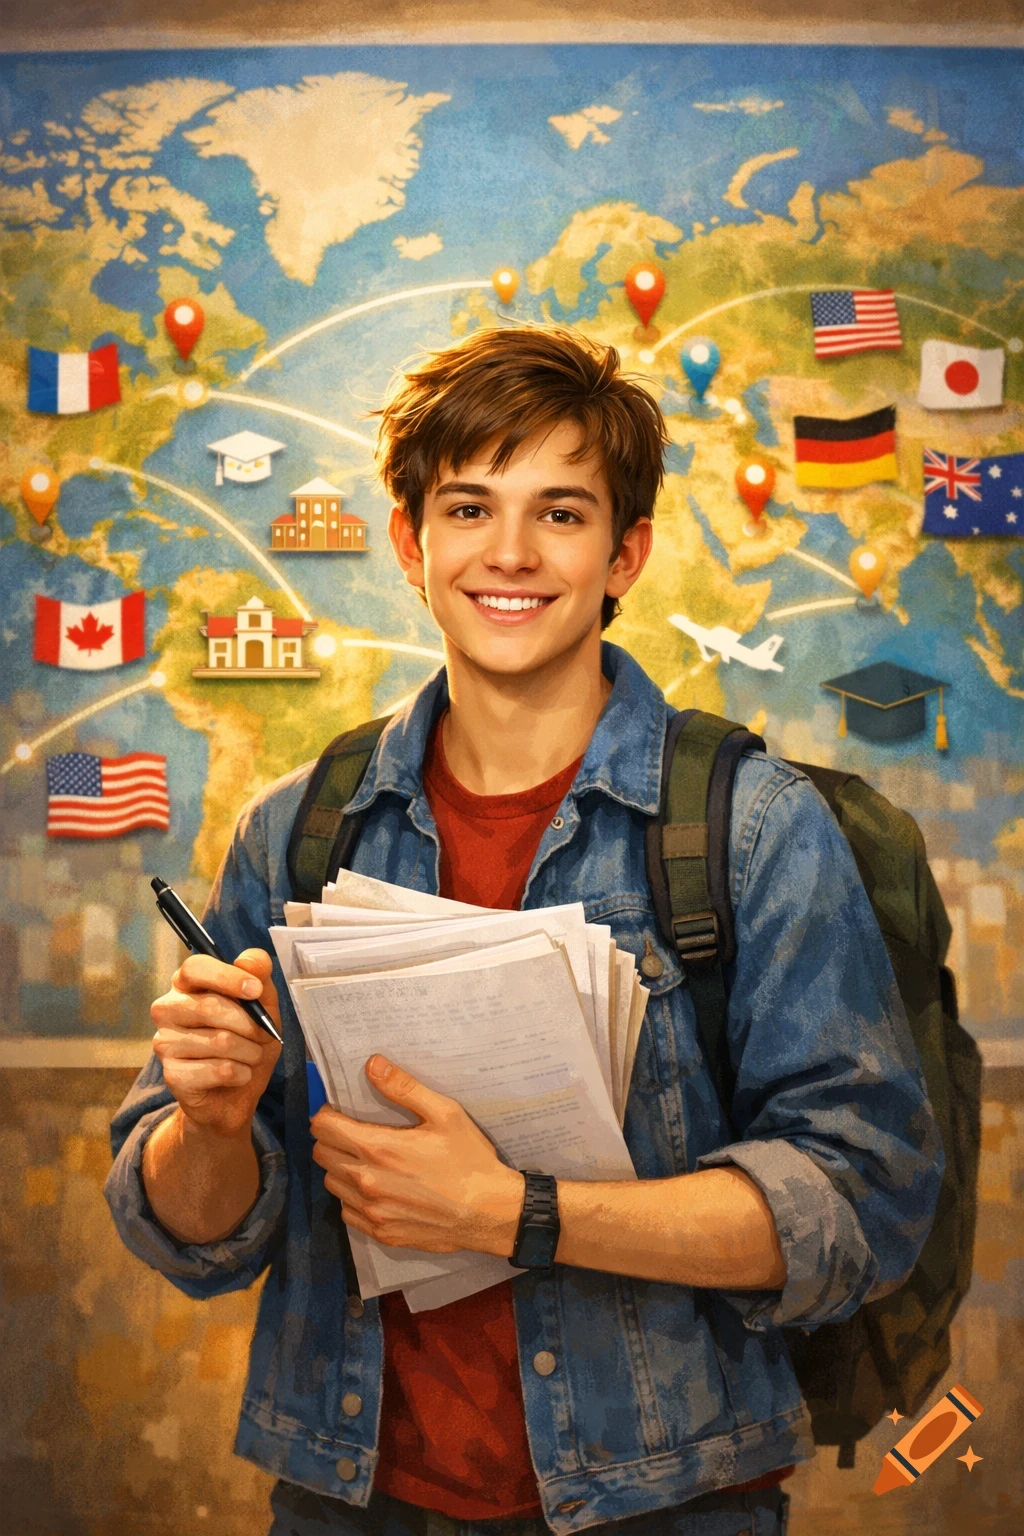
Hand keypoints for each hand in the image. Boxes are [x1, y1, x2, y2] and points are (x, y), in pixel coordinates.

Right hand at [151, 949, 282, 1138]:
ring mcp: (165, 1042)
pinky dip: (241, 1073)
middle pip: (210, 1006)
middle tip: (263, 1036)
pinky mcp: (172, 1074)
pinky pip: (219, 1069)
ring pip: (220, 1041)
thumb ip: (260, 978)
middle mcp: (167, 1009)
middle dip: (249, 1024)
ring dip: (250, 1052)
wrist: (236, 1094)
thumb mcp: (264, 1007)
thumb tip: (250, 959)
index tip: (255, 990)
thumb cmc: (246, 1042)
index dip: (227, 976)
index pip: (195, 967)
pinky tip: (238, 1075)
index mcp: (186, 985)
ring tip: (250, 1056)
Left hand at [310, 1056, 524, 1256]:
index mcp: (378, 1149)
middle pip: (322, 1154)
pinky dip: (352, 1197)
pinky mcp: (380, 1233)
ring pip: (331, 1183)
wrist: (490, 1213)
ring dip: (340, 1167)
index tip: (340, 1111)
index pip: (323, 1128)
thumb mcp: (445, 1114)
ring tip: (364, 1159)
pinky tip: (375, 1188)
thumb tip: (372, 1064)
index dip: (327, 1114)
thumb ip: (404, 1088)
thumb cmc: (469, 1160)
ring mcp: (371, 1212)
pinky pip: (347, 1212)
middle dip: (331, 1138)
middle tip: (354, 1132)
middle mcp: (366, 1182)